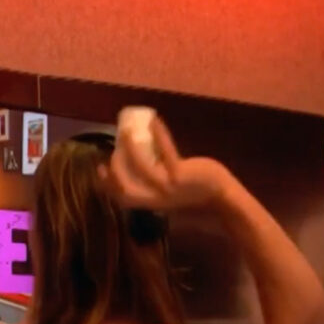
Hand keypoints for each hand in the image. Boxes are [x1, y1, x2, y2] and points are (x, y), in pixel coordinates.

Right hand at [99, 116, 234, 211]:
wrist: (223, 197)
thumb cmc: (199, 193)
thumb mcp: (173, 192)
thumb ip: (159, 183)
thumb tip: (147, 162)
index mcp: (152, 203)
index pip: (123, 198)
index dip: (107, 185)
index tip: (100, 168)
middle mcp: (156, 198)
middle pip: (125, 186)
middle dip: (114, 169)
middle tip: (110, 150)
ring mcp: (168, 187)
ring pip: (141, 167)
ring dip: (130, 147)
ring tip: (126, 130)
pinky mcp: (180, 174)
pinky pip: (165, 151)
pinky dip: (159, 134)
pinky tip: (154, 120)